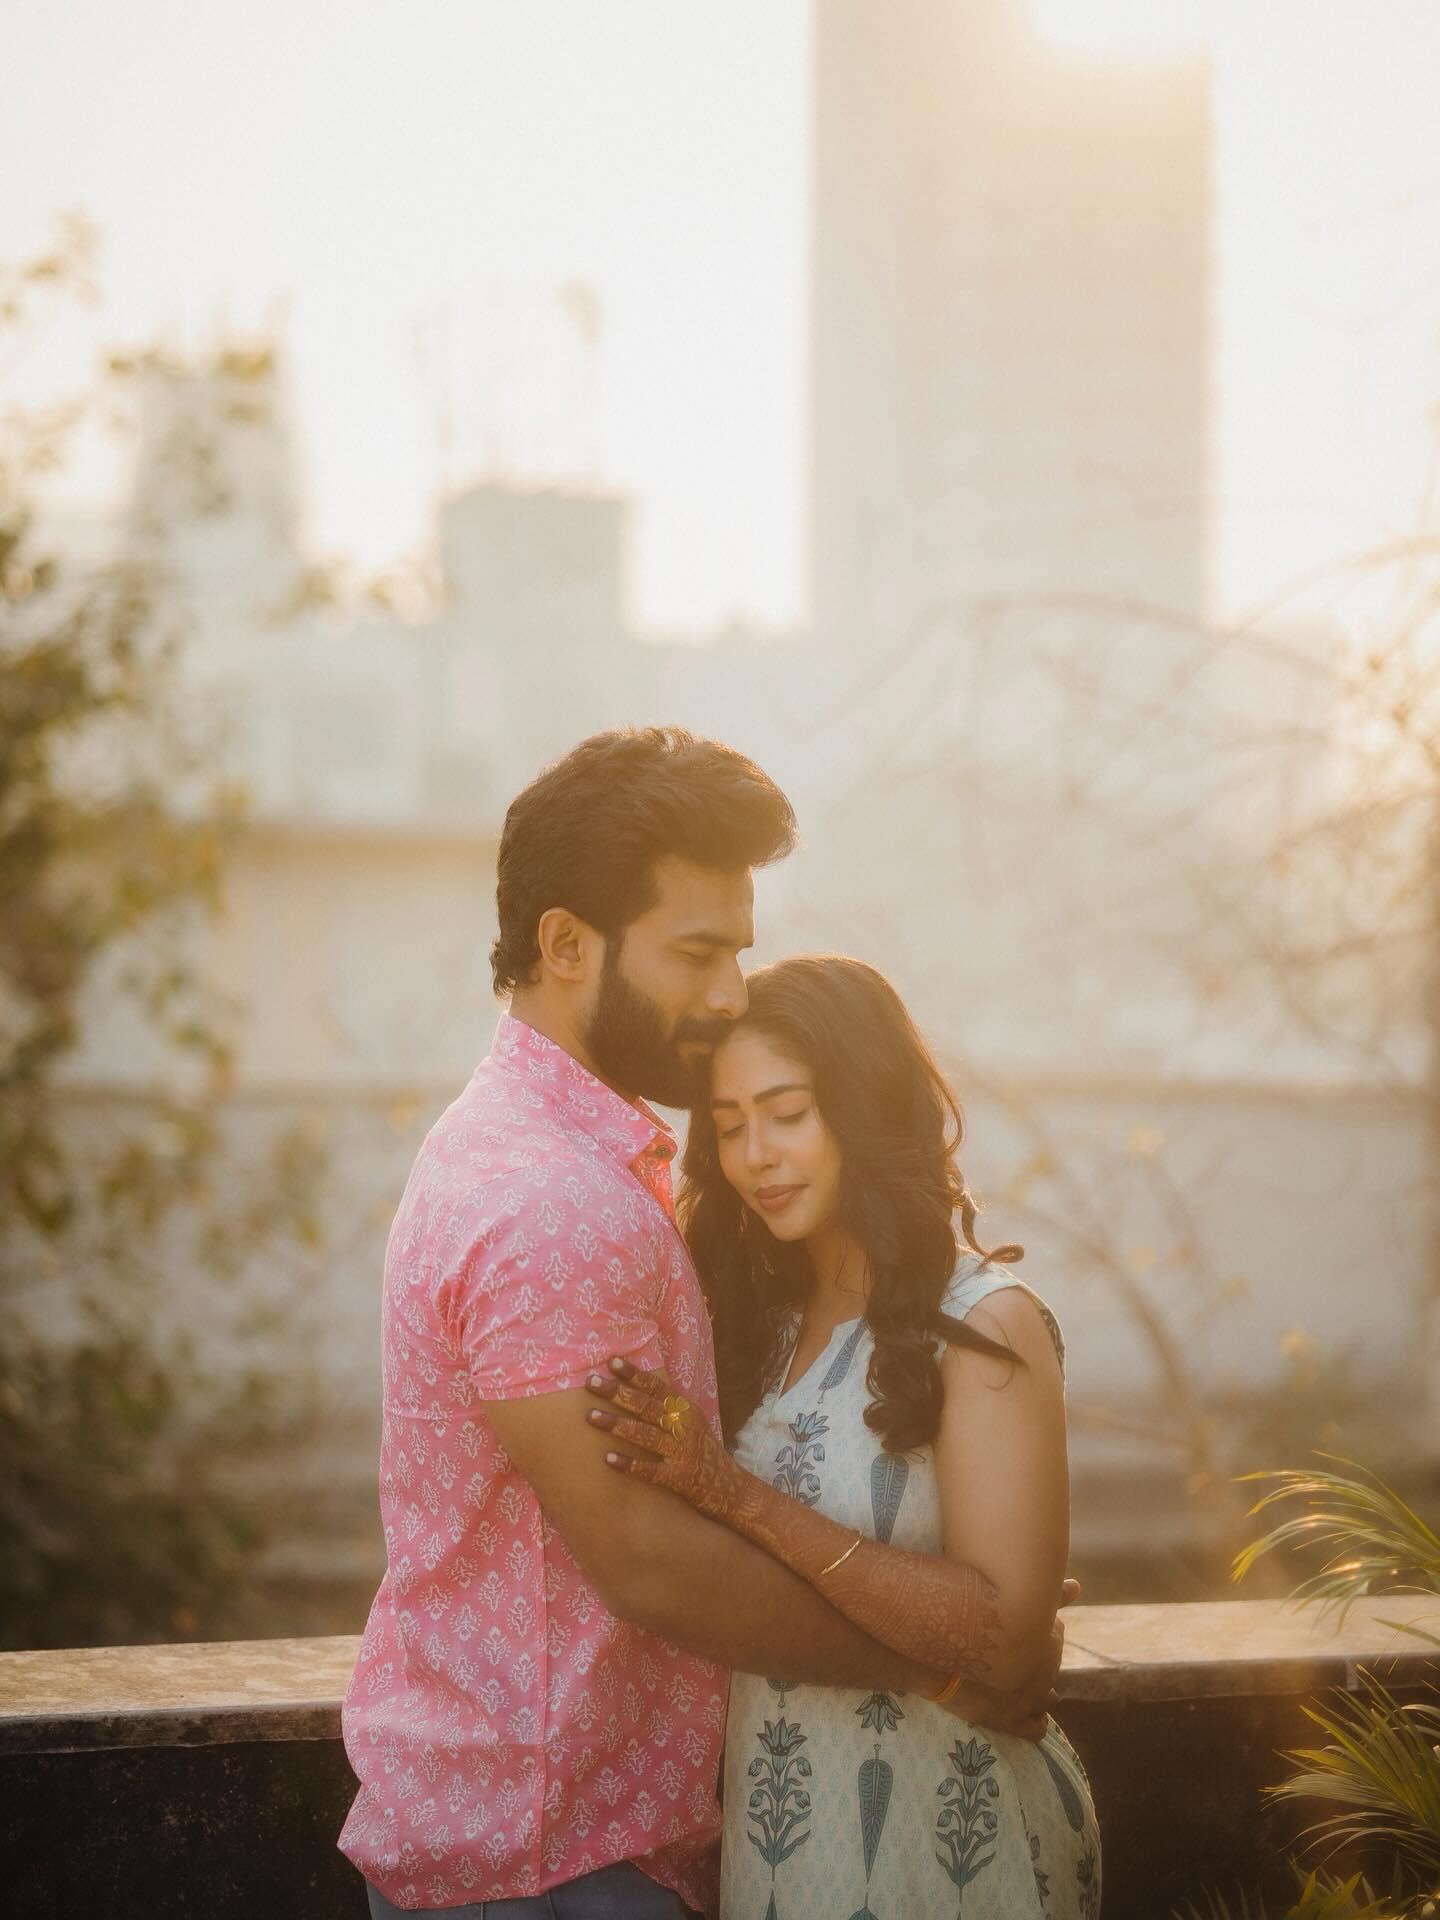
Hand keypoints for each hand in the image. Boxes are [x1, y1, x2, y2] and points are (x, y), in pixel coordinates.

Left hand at [585, 1356, 742, 1524]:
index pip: (657, 1387)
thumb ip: (670, 1406)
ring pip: (645, 1434)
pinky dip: (630, 1464)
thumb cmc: (702, 1451)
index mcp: (686, 1410)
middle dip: (617, 1392)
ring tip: (591, 1416)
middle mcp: (685, 1427)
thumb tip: (636, 1384)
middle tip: (591, 1382)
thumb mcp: (692, 1422)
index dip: (634, 1374)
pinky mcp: (679, 1478)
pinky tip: (608, 1459)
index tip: (611, 1362)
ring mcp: (682, 1453)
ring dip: (617, 1424)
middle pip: (646, 1406)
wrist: (730, 1488)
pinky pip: (651, 1471)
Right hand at [932, 1578, 1076, 1742]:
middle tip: (1011, 1660)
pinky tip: (1016, 1711)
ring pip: (1048, 1700)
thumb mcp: (1016, 1598)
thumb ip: (1052, 1596)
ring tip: (1014, 1686)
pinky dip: (1032, 1720)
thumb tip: (1078, 1585)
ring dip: (1036, 1693)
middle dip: (1036, 1667)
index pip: (1055, 1640)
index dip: (1036, 1638)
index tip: (1018, 1635)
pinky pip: (1037, 1728)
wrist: (941, 1647)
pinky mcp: (1014, 1721)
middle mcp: (1046, 1671)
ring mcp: (1032, 1699)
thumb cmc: (975, 1617)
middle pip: (1051, 1671)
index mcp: (1049, 1641)